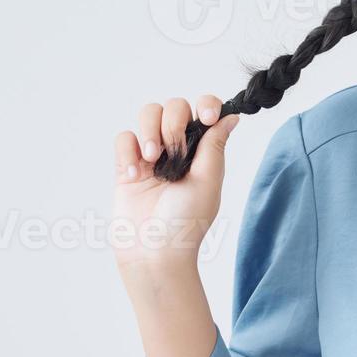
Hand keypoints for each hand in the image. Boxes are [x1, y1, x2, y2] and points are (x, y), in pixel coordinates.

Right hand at [110, 94, 238, 271]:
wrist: (154, 251)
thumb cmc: (187, 222)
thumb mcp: (208, 181)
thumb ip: (215, 145)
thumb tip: (232, 116)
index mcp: (202, 150)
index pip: (204, 110)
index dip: (206, 105)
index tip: (206, 117)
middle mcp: (177, 148)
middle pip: (174, 106)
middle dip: (174, 123)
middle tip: (173, 152)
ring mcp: (150, 156)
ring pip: (147, 114)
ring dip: (149, 131)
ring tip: (152, 159)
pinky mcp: (126, 166)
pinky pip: (123, 138)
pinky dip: (127, 151)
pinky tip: (134, 175)